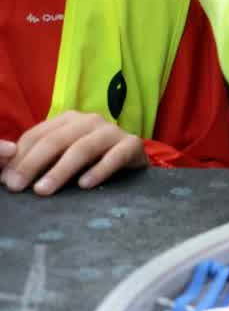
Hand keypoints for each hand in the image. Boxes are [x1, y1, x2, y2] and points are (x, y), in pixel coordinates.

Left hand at [1, 112, 148, 195]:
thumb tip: (5, 173)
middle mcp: (89, 121)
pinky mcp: (133, 144)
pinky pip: (115, 156)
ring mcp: (112, 131)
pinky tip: (85, 185)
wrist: (134, 162)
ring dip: (60, 170)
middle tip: (18, 187)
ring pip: (82, 148)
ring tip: (44, 190)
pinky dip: (99, 170)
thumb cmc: (91, 162)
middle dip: (33, 165)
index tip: (7, 181)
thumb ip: (36, 161)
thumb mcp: (60, 157)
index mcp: (67, 120)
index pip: (37, 135)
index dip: (19, 158)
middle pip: (56, 141)